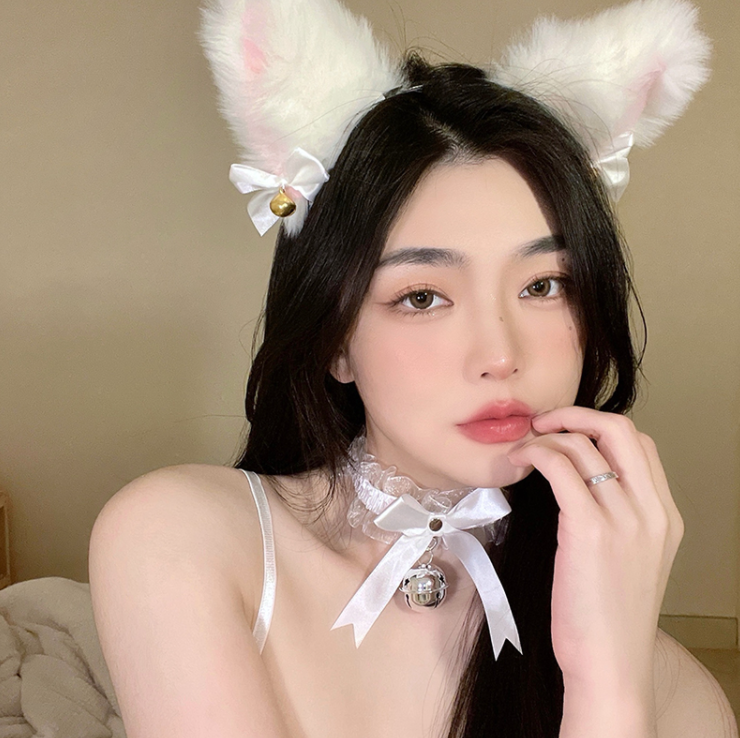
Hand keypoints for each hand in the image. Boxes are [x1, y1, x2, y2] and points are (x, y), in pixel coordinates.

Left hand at [506, 407, 683, 696]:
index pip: (642, 444)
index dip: (600, 426)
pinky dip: (536, 455)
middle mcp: (651, 512)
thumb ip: (620, 518)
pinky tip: (518, 463)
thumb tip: (580, 479)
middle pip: (620, 430)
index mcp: (666, 517)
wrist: (610, 664)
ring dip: (545, 438)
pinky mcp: (589, 531)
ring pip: (584, 446)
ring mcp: (624, 520)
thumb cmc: (610, 616)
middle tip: (542, 424)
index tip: (568, 431)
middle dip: (576, 415)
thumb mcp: (632, 559)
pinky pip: (561, 469)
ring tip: (521, 450)